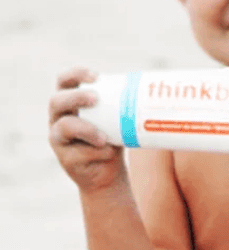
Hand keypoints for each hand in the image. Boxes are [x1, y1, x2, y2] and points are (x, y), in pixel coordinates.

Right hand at [48, 67, 125, 191]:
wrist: (109, 174)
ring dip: (87, 129)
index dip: (76, 75)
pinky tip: (110, 153)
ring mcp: (59, 140)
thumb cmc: (114, 139)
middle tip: (96, 98)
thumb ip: (123, 106)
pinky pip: (80, 153)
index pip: (64, 82)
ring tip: (105, 137)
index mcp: (71, 104)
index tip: (96, 77)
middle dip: (76, 97)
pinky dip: (99, 152)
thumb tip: (152, 91)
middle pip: (57, 101)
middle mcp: (59, 119)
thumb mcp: (118, 120)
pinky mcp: (66, 159)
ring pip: (64, 127)